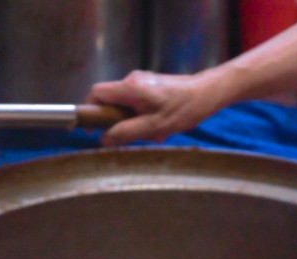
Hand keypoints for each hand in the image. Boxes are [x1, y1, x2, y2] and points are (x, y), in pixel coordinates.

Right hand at [87, 70, 222, 146]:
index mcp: (130, 88)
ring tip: (151, 135)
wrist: (208, 93)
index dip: (89, 109)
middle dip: (116, 121)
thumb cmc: (183, 109)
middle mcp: (133, 80)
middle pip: (110, 101)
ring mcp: (143, 82)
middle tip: (128, 137)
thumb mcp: (153, 126)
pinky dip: (143, 117)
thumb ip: (126, 133)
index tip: (91, 127)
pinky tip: (159, 129)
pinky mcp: (152, 86)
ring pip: (125, 105)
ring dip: (133, 122)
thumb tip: (104, 140)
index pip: (96, 93)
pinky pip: (138, 103)